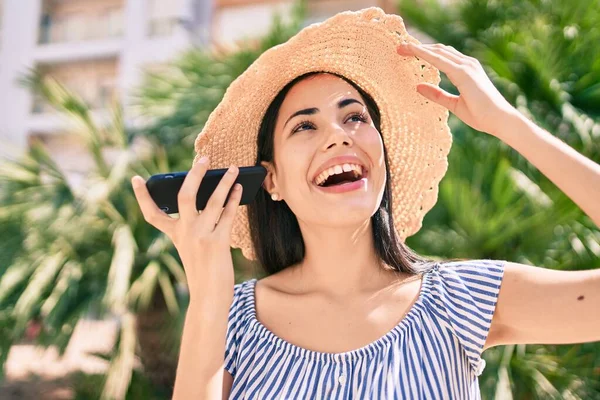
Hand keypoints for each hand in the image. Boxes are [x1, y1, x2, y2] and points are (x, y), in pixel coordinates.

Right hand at [131, 158, 242, 299]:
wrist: (208, 299)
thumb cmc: (203, 273)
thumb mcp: (194, 249)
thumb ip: (199, 226)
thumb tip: (217, 197)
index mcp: (174, 236)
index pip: (153, 215)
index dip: (143, 197)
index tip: (136, 179)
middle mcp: (184, 233)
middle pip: (184, 196)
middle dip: (195, 174)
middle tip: (205, 157)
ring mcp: (200, 237)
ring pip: (211, 201)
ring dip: (224, 182)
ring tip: (234, 168)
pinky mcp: (217, 242)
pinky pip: (226, 214)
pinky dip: (234, 199)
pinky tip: (239, 189)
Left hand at [397, 41, 517, 137]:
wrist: (499, 119)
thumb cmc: (481, 115)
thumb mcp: (453, 104)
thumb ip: (437, 95)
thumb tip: (418, 87)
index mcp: (466, 70)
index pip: (442, 56)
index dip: (425, 52)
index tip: (408, 52)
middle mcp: (467, 64)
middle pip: (438, 50)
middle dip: (418, 48)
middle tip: (400, 48)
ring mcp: (466, 66)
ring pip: (437, 52)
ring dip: (418, 48)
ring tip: (402, 47)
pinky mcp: (463, 72)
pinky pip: (439, 60)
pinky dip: (425, 54)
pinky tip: (413, 52)